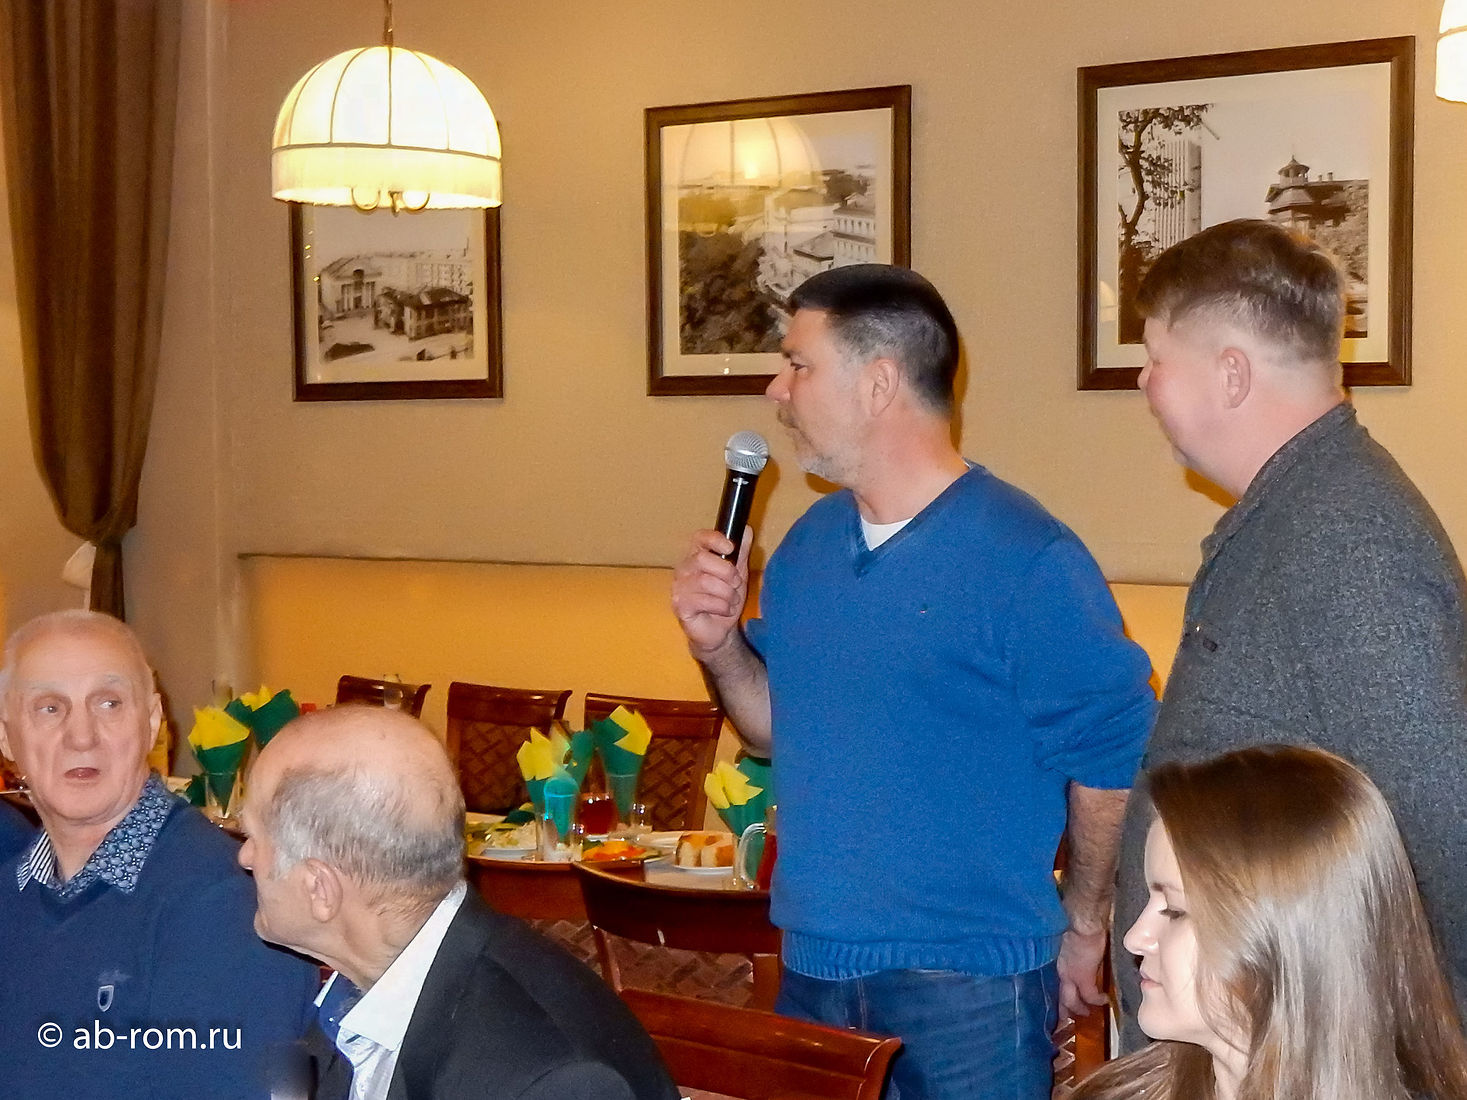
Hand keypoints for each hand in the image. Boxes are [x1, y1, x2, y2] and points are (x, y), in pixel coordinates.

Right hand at [670, 527, 751, 660]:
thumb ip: (741, 552)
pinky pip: (704, 601)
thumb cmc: (724, 600)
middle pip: (702, 559)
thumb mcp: (738, 573)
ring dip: (727, 594)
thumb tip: (746, 529)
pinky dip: (721, 607)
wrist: (720, 631)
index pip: (699, 538)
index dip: (714, 539)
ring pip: (706, 582)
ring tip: (731, 601)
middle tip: (736, 584)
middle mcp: (684, 568)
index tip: (730, 548)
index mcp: (697, 556)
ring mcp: (679, 587)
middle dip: (727, 573)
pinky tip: (723, 610)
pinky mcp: (679, 605)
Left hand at [1056, 926, 1108, 1018]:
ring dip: (1079, 1009)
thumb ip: (1069, 949)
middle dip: (1062, 1009)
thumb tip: (1074, 949)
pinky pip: (1090, 996)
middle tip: (1063, 1022)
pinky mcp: (1083, 977)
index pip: (1055, 983)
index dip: (1057, 993)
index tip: (1058, 1003)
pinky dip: (1097, 1001)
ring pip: (1071, 999)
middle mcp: (1061, 970)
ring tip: (1085, 1015)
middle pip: (1060, 995)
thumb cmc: (1079, 924)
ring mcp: (1070, 975)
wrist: (1084, 922)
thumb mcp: (1068, 938)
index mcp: (1058, 961)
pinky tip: (1104, 1002)